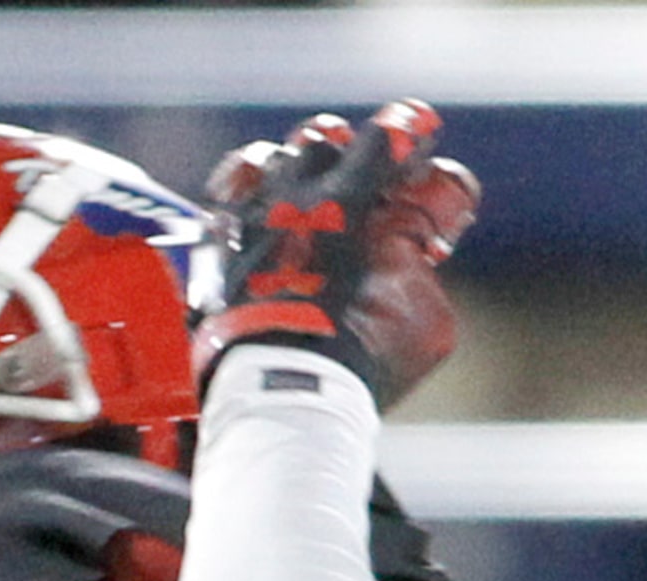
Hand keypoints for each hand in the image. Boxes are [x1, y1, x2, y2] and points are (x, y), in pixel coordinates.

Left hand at [193, 98, 480, 407]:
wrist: (285, 388)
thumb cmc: (361, 357)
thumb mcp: (426, 320)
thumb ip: (419, 272)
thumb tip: (412, 252)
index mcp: (349, 203)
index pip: (384, 139)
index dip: (406, 128)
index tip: (419, 126)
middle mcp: (295, 200)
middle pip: (319, 140)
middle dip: (342, 150)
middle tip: (356, 177)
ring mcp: (252, 221)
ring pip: (265, 160)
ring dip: (289, 170)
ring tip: (302, 195)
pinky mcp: (219, 250)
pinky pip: (223, 203)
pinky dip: (242, 201)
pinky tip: (257, 214)